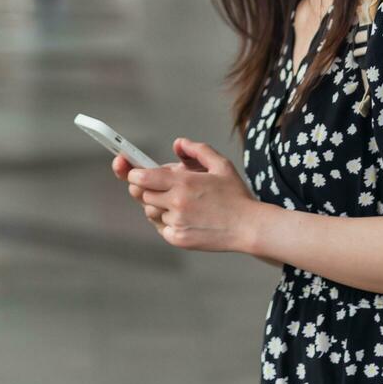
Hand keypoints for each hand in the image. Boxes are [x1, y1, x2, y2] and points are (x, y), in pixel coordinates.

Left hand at [124, 138, 258, 252]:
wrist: (249, 228)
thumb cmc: (236, 196)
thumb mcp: (221, 165)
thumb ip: (197, 150)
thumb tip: (178, 144)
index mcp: (183, 182)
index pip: (141, 176)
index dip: (133, 173)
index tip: (135, 171)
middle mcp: (176, 202)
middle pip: (141, 194)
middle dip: (146, 188)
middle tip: (161, 186)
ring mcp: (176, 222)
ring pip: (150, 211)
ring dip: (157, 204)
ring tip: (177, 202)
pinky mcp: (178, 239)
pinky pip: (160, 227)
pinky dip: (166, 221)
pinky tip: (183, 217)